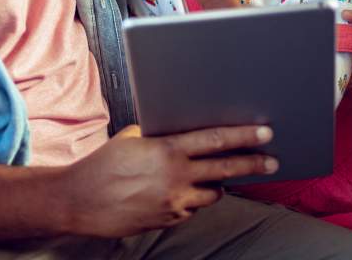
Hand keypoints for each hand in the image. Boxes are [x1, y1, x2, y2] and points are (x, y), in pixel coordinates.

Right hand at [59, 124, 276, 237]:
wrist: (79, 201)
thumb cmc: (102, 165)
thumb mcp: (132, 138)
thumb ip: (160, 136)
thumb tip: (180, 132)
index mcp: (167, 150)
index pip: (216, 140)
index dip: (244, 136)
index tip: (265, 133)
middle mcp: (176, 177)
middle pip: (225, 169)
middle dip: (252, 164)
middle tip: (272, 161)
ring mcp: (174, 202)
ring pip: (212, 193)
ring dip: (218, 183)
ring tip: (220, 175)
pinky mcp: (168, 219)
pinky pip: (192, 208)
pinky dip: (193, 198)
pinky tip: (183, 191)